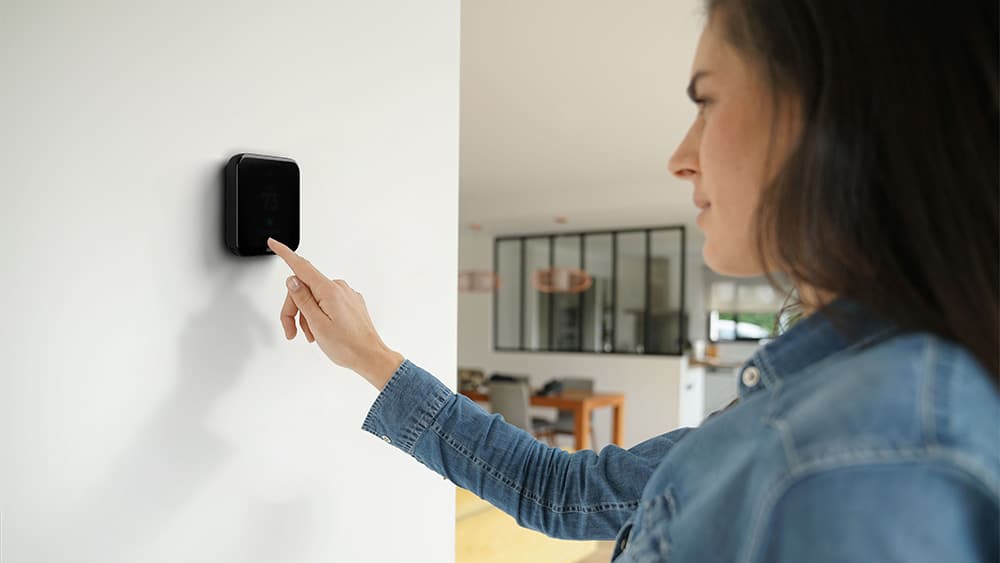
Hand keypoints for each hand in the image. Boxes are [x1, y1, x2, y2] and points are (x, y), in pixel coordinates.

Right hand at [266, 237, 404, 390]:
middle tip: (291, 331)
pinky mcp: (350, 302)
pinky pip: (326, 303)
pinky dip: (318, 315)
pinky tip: (320, 331)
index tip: (274, 243)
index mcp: (329, 290)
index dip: (285, 254)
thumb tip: (292, 279)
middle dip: (293, 309)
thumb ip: (302, 299)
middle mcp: (339, 287)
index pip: (302, 267)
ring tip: (311, 335)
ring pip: (314, 298)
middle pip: (304, 289)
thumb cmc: (347, 345)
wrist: (370, 357)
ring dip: (306, 316)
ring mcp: (346, 294)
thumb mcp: (317, 323)